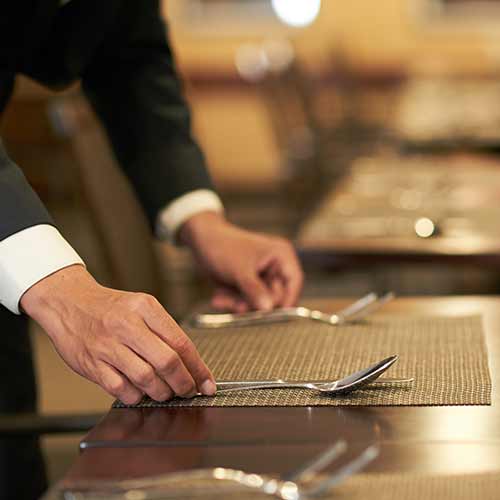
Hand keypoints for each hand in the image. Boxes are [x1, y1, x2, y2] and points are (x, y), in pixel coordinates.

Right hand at [20, 265, 215, 403]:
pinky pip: (122, 390)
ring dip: (162, 393)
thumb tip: (190, 364)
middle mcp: (127, 325)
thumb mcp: (141, 306)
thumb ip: (164, 331)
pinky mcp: (92, 365)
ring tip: (167, 393)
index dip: (198, 368)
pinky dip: (137, 396)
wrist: (69, 303)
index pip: (181, 342)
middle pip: (167, 362)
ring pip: (146, 379)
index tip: (207, 383)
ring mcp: (108, 346)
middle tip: (189, 391)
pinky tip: (142, 392)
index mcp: (145, 308)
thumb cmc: (110, 307)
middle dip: (184, 384)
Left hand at [180, 212, 303, 311]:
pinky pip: (247, 301)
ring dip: (240, 304)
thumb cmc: (222, 246)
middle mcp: (275, 266)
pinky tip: (219, 297)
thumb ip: (254, 290)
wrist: (201, 240)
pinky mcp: (250, 284)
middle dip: (254, 304)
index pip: (294, 281)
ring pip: (259, 302)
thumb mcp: (239, 271)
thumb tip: (268, 308)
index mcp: (281, 255)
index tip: (272, 314)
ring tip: (222, 299)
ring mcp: (262, 276)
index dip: (286, 299)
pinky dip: (233, 301)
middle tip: (237, 307)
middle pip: (276, 296)